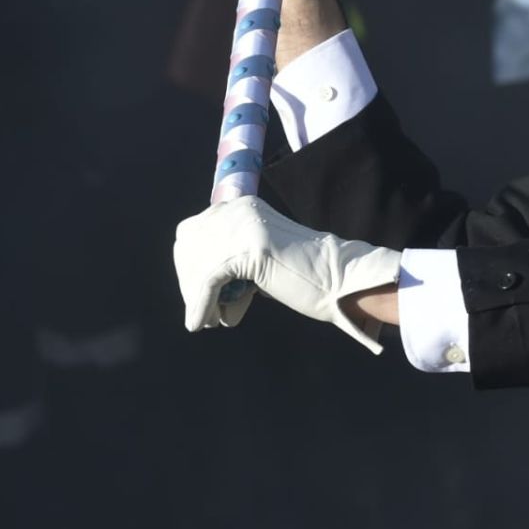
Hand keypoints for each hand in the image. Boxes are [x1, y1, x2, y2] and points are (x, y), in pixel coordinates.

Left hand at [174, 196, 401, 353]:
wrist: (341, 279)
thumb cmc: (302, 276)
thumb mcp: (259, 257)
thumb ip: (231, 255)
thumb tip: (191, 276)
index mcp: (242, 206)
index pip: (190, 230)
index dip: (186, 264)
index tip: (193, 293)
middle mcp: (240, 209)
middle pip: (189, 247)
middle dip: (189, 282)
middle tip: (201, 311)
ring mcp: (247, 225)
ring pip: (198, 265)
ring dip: (197, 298)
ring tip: (209, 320)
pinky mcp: (253, 247)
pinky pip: (210, 280)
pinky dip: (201, 305)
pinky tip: (202, 322)